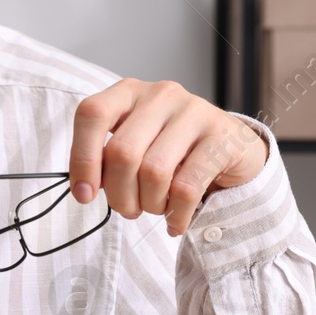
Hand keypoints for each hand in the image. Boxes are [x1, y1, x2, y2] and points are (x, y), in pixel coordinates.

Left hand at [67, 79, 267, 236]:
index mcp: (129, 92)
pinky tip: (176, 222)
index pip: (92, 114)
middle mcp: (160, 94)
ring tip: (156, 208)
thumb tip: (85, 188)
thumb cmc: (173, 152)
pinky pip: (186, 187)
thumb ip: (108, 159)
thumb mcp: (135, 146)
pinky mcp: (221, 136)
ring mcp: (194, 111)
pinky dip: (176, 214)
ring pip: (153, 171)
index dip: (82, 158)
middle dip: (119, 194)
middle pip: (122, 152)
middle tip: (128, 209)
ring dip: (149, 204)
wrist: (233, 149)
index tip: (83, 194)